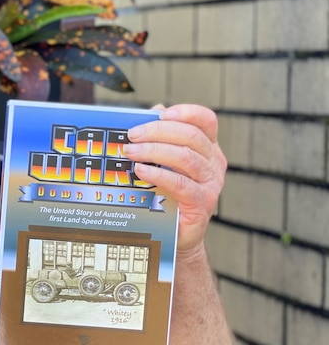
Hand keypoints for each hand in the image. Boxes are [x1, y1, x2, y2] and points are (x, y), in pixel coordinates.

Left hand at [125, 104, 226, 254]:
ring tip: (130, 152)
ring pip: (185, 158)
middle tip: (132, 136)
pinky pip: (181, 183)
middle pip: (191, 136)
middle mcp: (213, 163)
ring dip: (154, 151)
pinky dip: (159, 174)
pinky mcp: (202, 202)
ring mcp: (211, 183)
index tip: (162, 113)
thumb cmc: (167, 193)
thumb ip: (160, 138)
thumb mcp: (163, 163)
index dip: (186, 112)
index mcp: (207, 148)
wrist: (175, 232)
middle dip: (158, 132)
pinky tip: (141, 171)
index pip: (205, 121)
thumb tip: (153, 111)